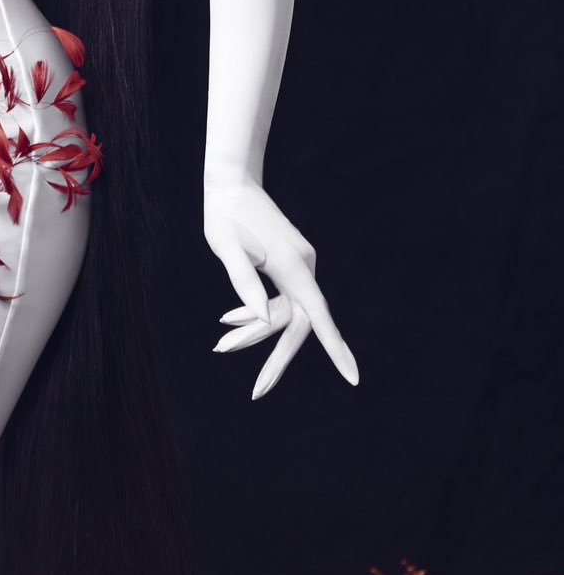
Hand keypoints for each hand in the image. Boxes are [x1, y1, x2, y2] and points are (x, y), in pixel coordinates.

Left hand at [202, 177, 358, 399]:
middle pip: (299, 324)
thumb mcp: (224, 246)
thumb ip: (243, 281)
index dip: (336, 349)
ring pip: (286, 313)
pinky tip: (229, 321)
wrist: (231, 182)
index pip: (318, 316)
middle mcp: (303, 266)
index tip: (354, 379)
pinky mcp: (290, 264)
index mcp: (292, 265)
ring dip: (256, 333)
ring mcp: (299, 265)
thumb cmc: (224, 213)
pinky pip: (281, 299)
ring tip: (220, 344)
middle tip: (256, 392)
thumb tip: (260, 317)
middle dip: (276, 359)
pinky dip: (257, 313)